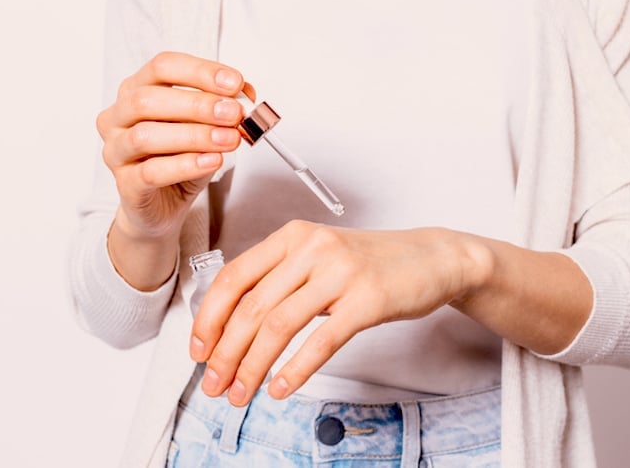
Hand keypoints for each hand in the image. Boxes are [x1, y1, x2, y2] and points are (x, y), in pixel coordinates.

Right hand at [98, 51, 247, 240]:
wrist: (163, 207)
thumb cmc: (180, 160)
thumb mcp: (206, 128)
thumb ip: (222, 110)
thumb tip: (246, 95)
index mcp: (136, 91)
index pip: (162, 67)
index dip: (200, 71)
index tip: (234, 83)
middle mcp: (118, 117)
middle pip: (149, 99)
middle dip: (198, 104)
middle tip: (233, 113)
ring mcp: (116, 151)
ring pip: (146, 135)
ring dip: (194, 135)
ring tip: (229, 139)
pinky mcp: (125, 184)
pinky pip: (151, 172)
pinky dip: (185, 165)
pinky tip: (212, 161)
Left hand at [189, 220, 491, 405]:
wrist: (429, 258)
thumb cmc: (370, 263)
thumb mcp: (318, 257)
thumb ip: (279, 280)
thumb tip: (231, 326)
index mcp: (292, 236)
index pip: (234, 277)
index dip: (208, 318)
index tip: (199, 350)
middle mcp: (311, 248)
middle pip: (251, 307)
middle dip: (226, 353)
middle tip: (216, 384)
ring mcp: (340, 272)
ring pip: (278, 326)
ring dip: (253, 367)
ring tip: (242, 393)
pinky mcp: (366, 300)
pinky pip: (320, 341)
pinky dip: (295, 370)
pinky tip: (281, 388)